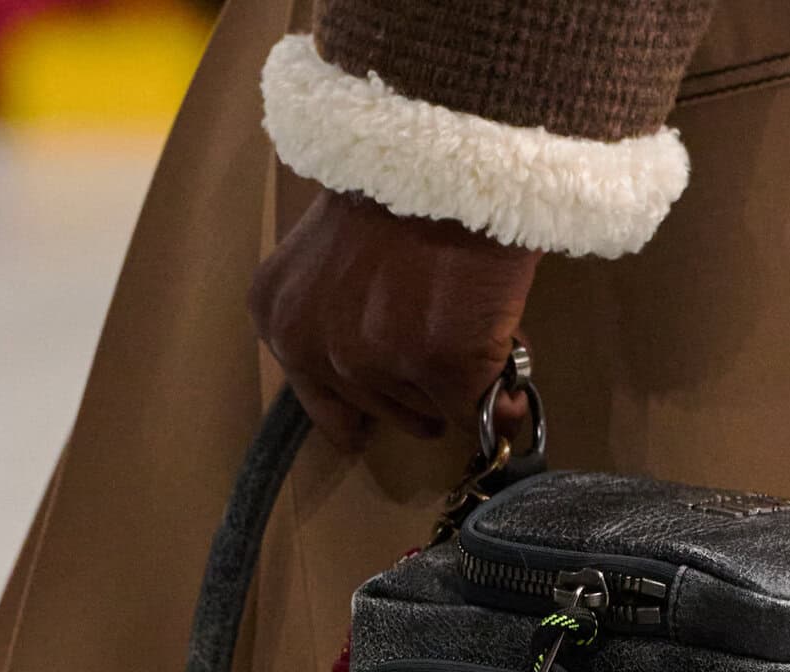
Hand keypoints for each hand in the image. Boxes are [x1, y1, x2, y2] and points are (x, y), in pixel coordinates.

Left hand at [249, 191, 540, 453]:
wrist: (448, 141)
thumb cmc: (397, 182)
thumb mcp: (330, 251)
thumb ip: (336, 315)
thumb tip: (385, 395)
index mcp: (281, 319)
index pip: (324, 405)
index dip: (365, 408)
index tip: (387, 411)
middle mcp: (317, 347)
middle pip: (383, 411)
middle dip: (417, 385)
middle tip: (443, 329)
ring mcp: (376, 359)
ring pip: (430, 411)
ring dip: (456, 381)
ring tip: (468, 318)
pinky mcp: (439, 364)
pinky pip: (477, 410)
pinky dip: (501, 396)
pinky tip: (508, 356)